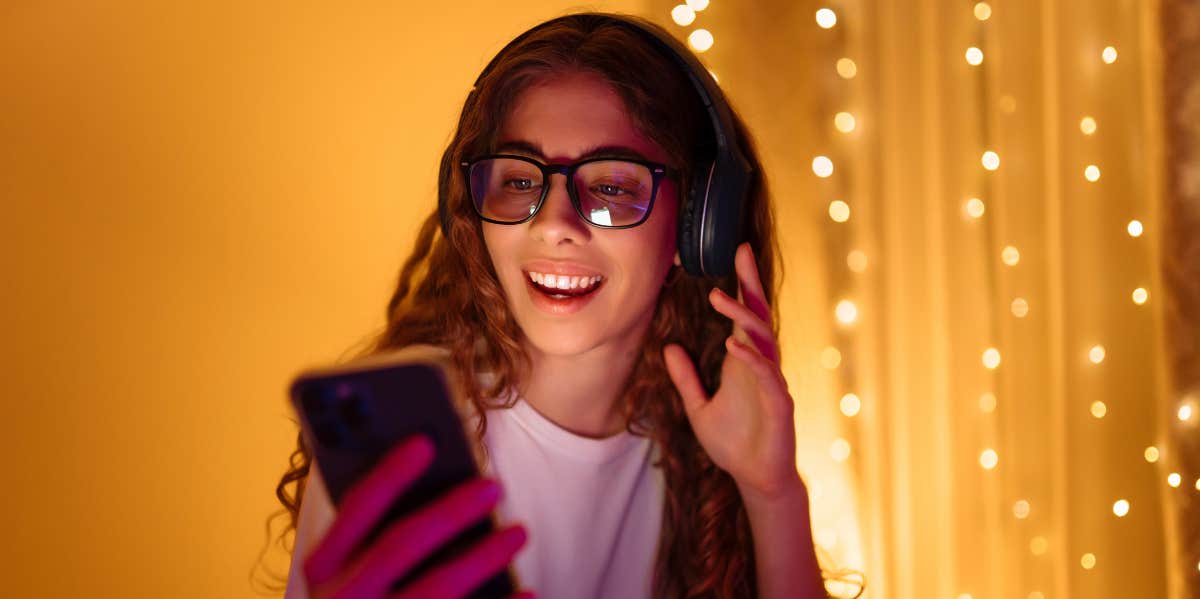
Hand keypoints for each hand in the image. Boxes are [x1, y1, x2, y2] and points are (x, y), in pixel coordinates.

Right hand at [302, 436, 533, 598]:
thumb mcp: (345, 572)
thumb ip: (373, 533)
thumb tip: (434, 477)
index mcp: (323, 566)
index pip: (357, 508)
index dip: (389, 473)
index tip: (424, 443)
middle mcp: (343, 597)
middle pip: (402, 544)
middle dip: (451, 511)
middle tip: (494, 486)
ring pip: (437, 588)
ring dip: (483, 557)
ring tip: (518, 533)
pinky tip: (527, 592)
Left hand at [663, 243, 801, 500]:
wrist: (756, 478)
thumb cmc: (734, 444)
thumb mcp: (698, 407)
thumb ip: (686, 378)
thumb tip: (668, 347)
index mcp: (743, 361)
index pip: (744, 315)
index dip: (741, 286)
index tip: (735, 254)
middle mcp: (760, 365)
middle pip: (758, 315)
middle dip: (751, 284)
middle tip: (741, 251)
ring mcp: (772, 382)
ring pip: (762, 340)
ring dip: (743, 317)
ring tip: (720, 298)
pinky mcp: (780, 403)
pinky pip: (767, 375)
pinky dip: (751, 359)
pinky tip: (734, 346)